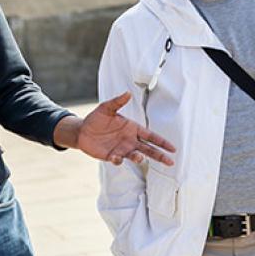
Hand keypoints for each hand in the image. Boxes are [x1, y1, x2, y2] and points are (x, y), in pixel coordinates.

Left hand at [56, 93, 175, 165]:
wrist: (82, 131)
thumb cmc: (96, 119)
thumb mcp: (106, 108)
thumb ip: (117, 102)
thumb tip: (127, 93)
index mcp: (132, 129)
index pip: (151, 136)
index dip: (162, 142)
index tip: (173, 149)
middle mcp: (130, 141)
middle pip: (148, 149)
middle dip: (160, 155)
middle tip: (170, 162)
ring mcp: (121, 149)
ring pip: (135, 156)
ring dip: (139, 158)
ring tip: (140, 158)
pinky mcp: (111, 156)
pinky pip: (117, 160)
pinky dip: (118, 160)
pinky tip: (116, 158)